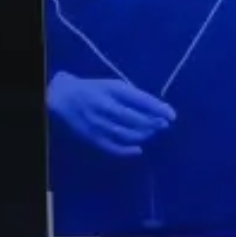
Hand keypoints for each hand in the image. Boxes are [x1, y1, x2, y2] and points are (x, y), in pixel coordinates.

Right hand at [46, 72, 174, 156]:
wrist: (63, 97)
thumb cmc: (96, 90)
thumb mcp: (115, 86)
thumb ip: (134, 96)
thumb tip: (158, 110)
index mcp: (114, 90)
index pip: (142, 100)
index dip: (159, 109)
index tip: (173, 116)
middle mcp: (105, 106)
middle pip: (134, 118)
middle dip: (152, 124)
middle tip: (163, 126)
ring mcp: (97, 123)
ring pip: (125, 133)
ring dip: (142, 136)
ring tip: (152, 134)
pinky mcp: (90, 137)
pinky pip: (110, 147)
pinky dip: (126, 151)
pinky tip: (138, 150)